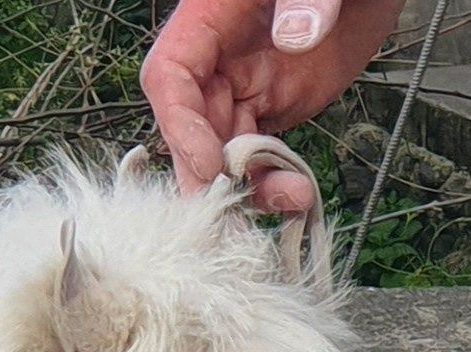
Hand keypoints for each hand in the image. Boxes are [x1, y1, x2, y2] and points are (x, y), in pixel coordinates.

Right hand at [141, 0, 402, 209]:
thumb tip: (295, 36)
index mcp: (208, 19)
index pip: (170, 76)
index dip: (181, 125)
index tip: (210, 162)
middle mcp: (218, 60)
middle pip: (192, 127)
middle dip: (207, 174)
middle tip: (234, 213)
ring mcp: (247, 88)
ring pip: (226, 151)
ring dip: (250, 187)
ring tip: (290, 200)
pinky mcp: (277, 109)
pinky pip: (263, 155)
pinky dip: (275, 183)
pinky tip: (299, 196)